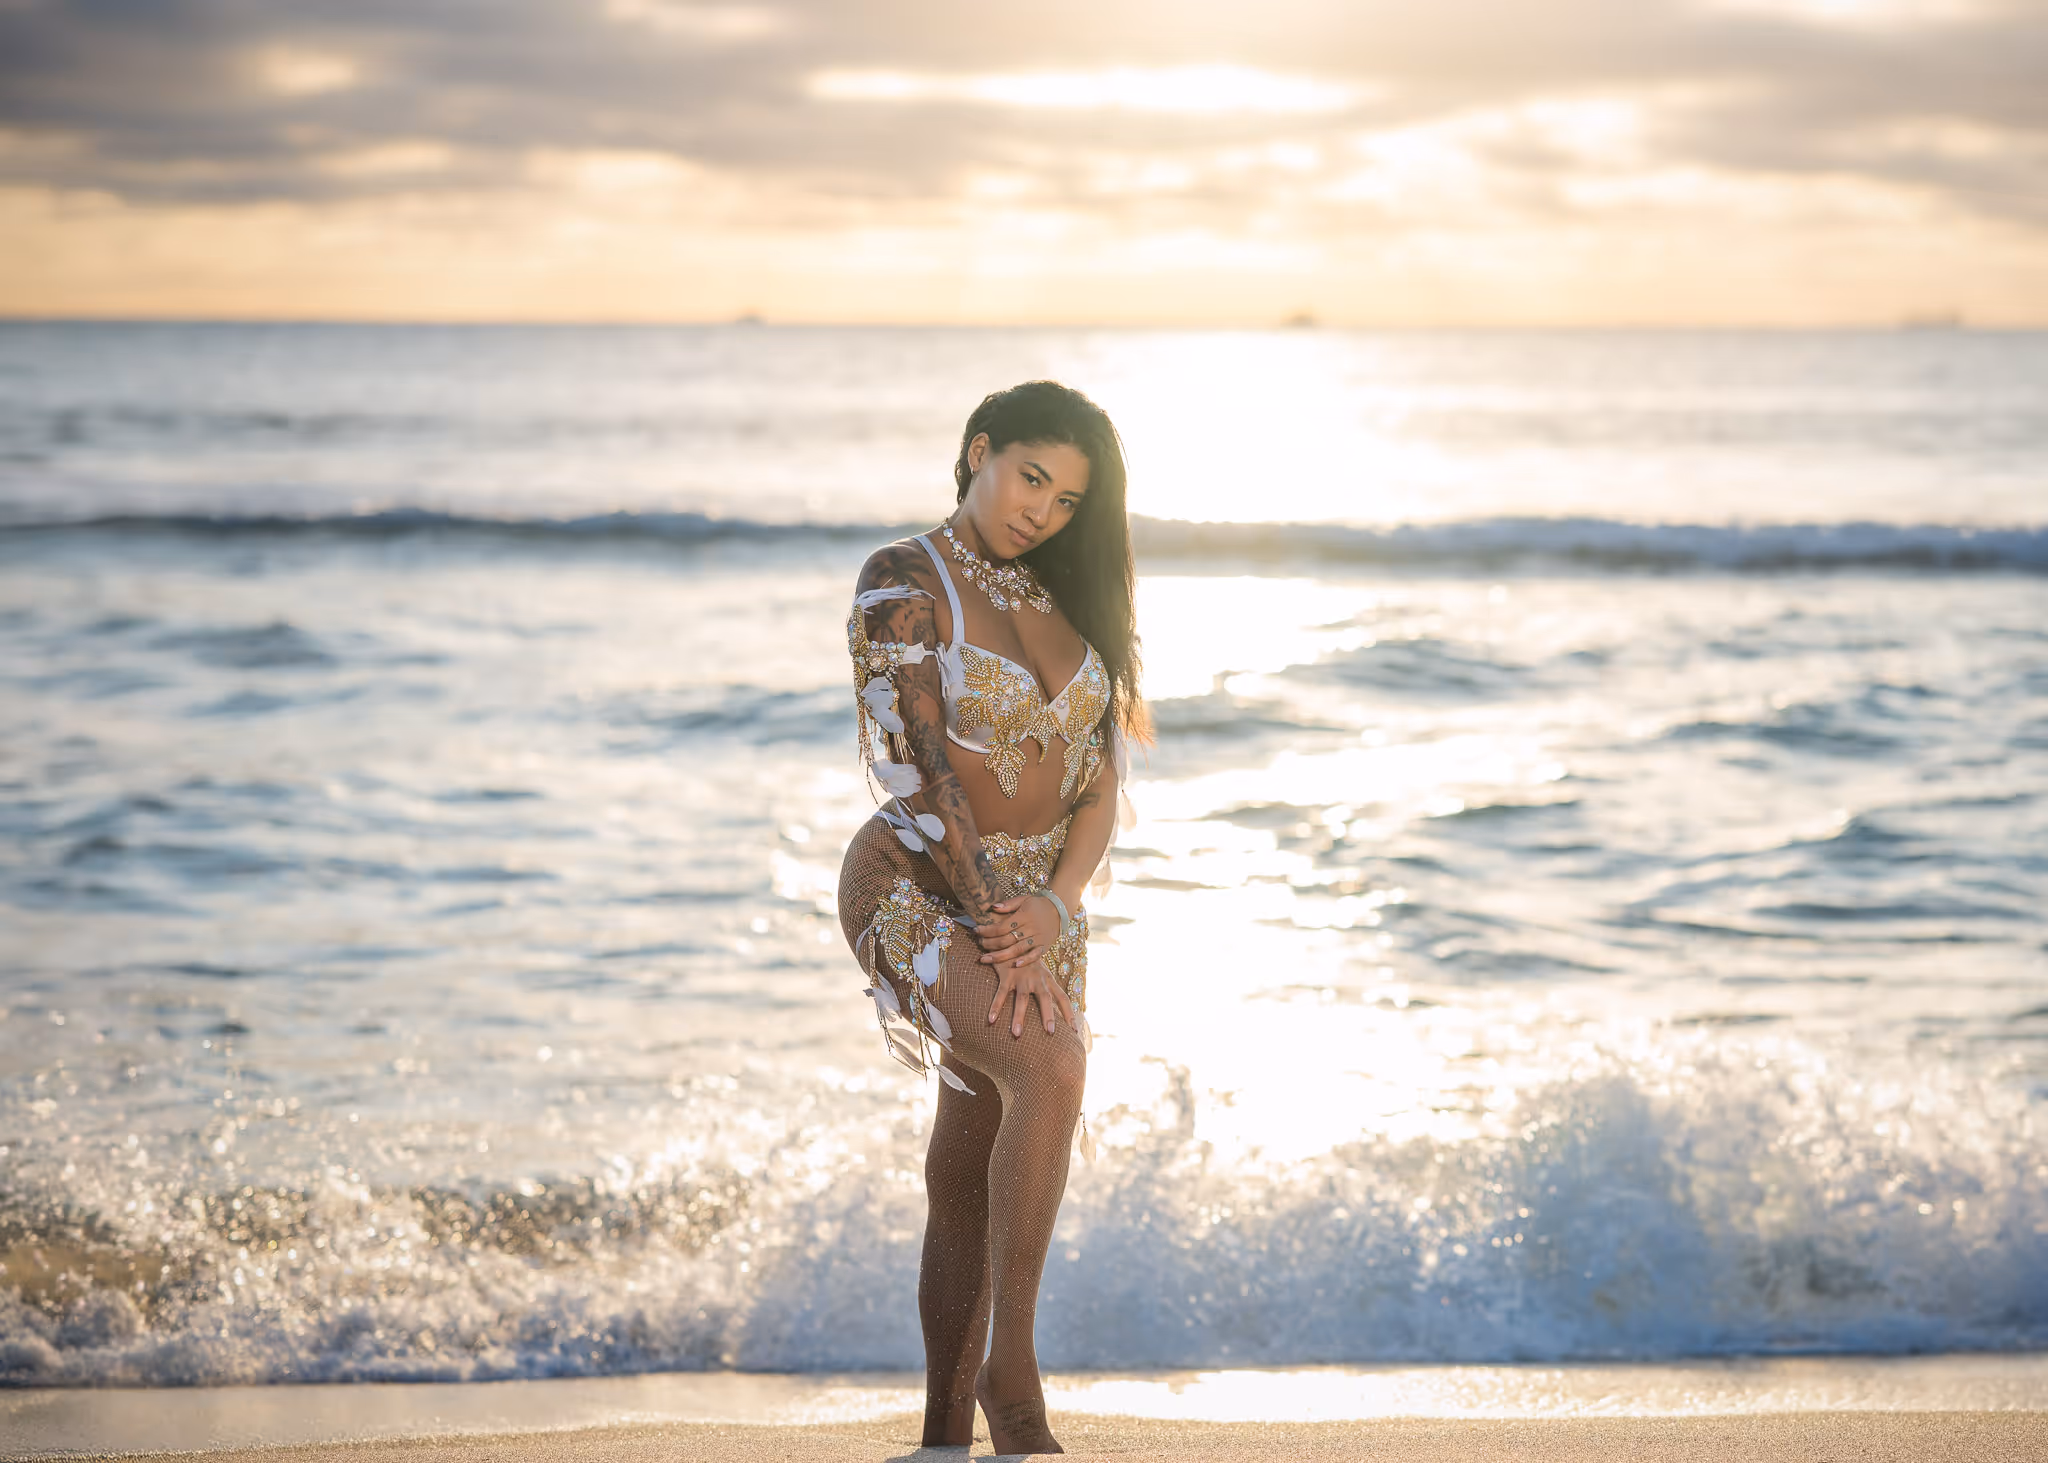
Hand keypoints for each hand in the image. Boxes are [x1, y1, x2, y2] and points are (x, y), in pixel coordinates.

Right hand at [974, 894, 1073, 1036]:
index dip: (1069, 1013)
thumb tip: (1053, 1005)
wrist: (1010, 935)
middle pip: (1046, 998)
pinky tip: (991, 1020)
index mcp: (1047, 979)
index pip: (1063, 997)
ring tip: (1016, 1034)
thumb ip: (1046, 986)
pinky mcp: (1006, 975)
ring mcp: (1021, 977)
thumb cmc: (1025, 958)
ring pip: (1021, 1000)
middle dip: (1048, 1015)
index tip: (1074, 1030)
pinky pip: (1000, 994)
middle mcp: (1037, 978)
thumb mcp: (1040, 970)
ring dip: (1018, 1017)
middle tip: (1050, 1033)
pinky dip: (995, 1007)